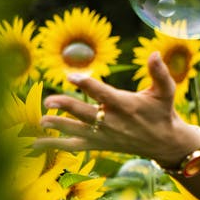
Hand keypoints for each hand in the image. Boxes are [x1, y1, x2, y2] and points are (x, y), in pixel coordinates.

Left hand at [36, 51, 199, 166]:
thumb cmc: (163, 112)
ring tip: (41, 120)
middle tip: (49, 101)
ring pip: (77, 130)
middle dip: (67, 107)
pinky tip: (34, 143)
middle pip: (86, 113)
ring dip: (58, 125)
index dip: (87, 85)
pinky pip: (73, 146)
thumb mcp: (166, 92)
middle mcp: (114, 122)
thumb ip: (160, 73)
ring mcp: (105, 135)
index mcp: (127, 106)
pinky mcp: (99, 144)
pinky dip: (54, 145)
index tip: (72, 76)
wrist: (164, 143)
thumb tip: (155, 53)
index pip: (104, 94)